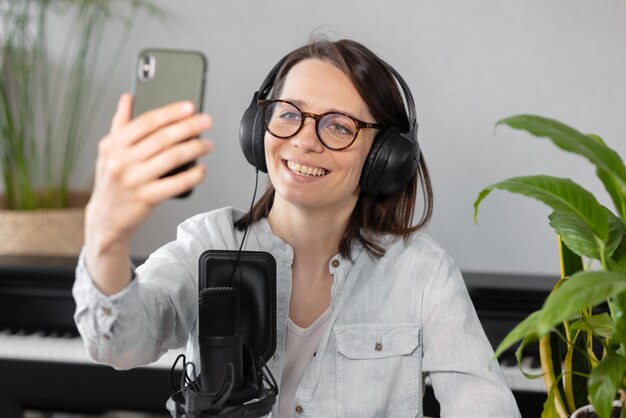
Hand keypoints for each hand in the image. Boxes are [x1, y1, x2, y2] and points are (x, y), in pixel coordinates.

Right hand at [85, 93, 212, 255]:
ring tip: (207, 144)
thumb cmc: (112, 181)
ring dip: (194, 149)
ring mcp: (134, 180)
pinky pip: (175, 184)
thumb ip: (120, 124)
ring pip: (170, 158)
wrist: (105, 218)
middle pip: (162, 138)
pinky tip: (202, 170)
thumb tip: (126, 98)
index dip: (170, 113)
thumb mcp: (109, 151)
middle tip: (206, 121)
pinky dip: (192, 176)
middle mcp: (122, 160)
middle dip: (188, 127)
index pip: (146, 122)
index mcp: (113, 144)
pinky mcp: (146, 199)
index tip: (190, 107)